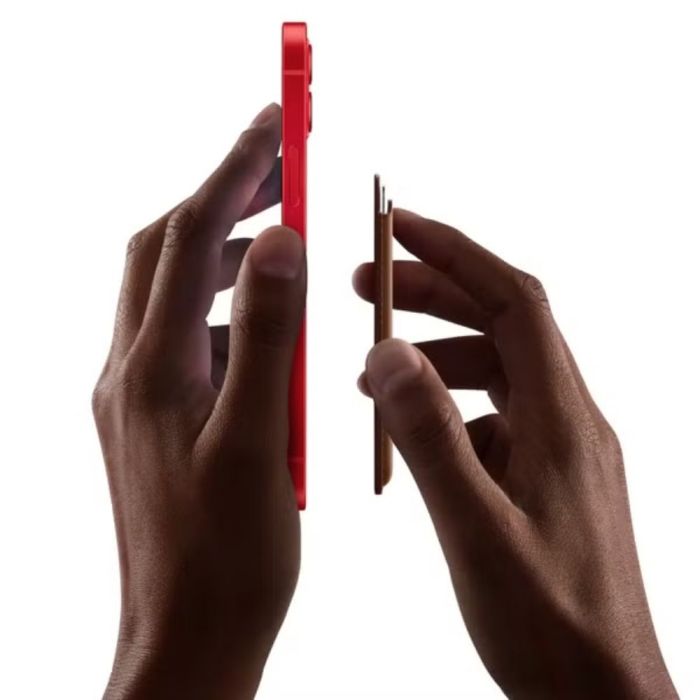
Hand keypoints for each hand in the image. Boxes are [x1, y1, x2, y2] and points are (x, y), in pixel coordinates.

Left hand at [93, 103, 303, 699]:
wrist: (187, 638)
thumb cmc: (228, 558)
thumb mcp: (261, 442)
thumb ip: (268, 335)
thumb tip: (280, 241)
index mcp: (154, 370)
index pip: (192, 236)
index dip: (234, 169)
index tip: (276, 121)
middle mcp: (131, 372)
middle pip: (166, 249)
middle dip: (220, 194)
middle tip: (280, 165)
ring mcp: (137, 395)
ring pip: (171, 292)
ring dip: (221, 252)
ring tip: (279, 241)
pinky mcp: (152, 418)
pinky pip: (182, 338)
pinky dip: (221, 309)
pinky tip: (260, 327)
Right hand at [354, 210, 676, 698]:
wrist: (600, 695)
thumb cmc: (550, 626)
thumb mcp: (476, 531)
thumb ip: (430, 439)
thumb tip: (385, 356)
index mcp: (561, 420)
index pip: (515, 301)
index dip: (458, 254)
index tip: (401, 228)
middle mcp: (567, 421)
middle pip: (502, 325)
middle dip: (434, 294)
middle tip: (365, 287)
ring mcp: (557, 449)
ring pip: (495, 370)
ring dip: (435, 352)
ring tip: (374, 367)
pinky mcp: (542, 477)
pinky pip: (492, 416)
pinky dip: (447, 404)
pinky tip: (411, 428)